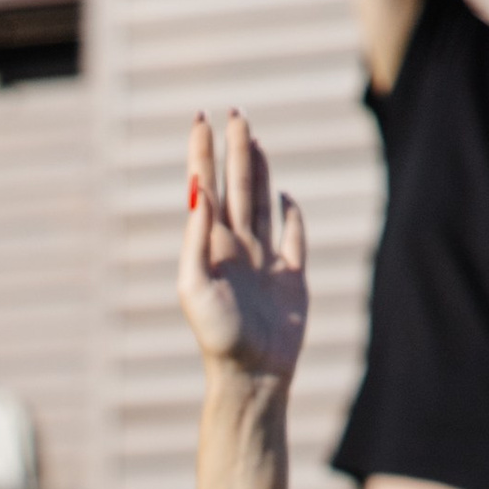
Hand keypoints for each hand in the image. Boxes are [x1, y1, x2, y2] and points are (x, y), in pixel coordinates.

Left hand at [180, 111, 306, 383]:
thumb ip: (196, 238)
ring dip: (258, 171)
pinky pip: (292, 237)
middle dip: (234, 150)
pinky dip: (290, 215)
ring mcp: (264, 260)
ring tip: (254, 140)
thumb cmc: (218, 336)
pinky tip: (284, 197)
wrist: (252, 374)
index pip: (205, 187)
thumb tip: (198, 188)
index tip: (201, 120)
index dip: (202, 153)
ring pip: (260, 203)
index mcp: (210, 246)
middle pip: (236, 186)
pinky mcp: (291, 277)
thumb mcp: (195, 286)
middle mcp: (235, 248)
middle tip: (234, 113)